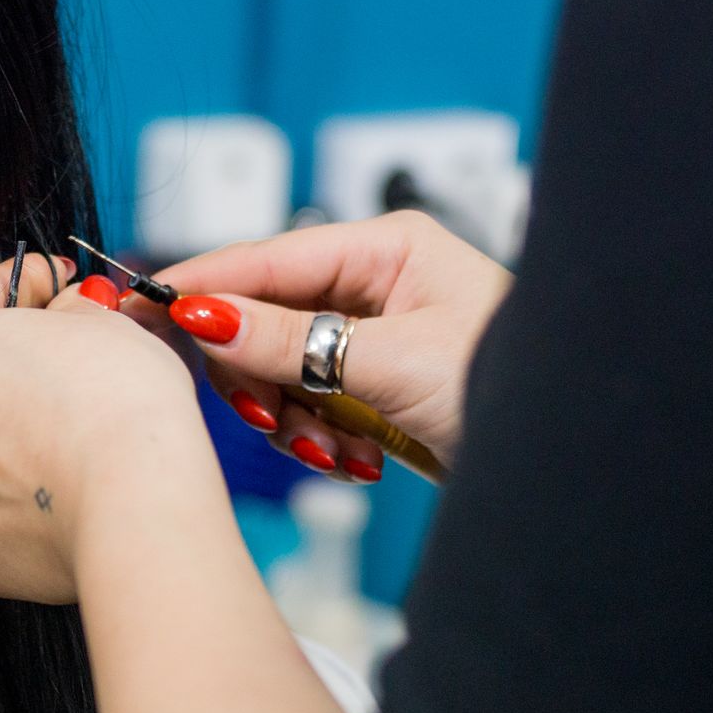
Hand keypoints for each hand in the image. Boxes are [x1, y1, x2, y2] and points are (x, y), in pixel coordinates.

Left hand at [0, 256, 215, 603]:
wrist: (135, 509)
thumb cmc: (108, 411)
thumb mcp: (93, 317)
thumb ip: (62, 307)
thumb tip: (64, 310)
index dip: (22, 284)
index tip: (52, 284)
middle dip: (2, 363)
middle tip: (62, 354)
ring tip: (60, 425)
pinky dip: (9, 490)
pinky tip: (53, 476)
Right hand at [152, 210, 511, 479]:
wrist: (574, 463)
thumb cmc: (514, 386)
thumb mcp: (389, 363)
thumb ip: (287, 340)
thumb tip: (204, 315)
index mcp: (386, 249)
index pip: (265, 258)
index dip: (201, 284)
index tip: (138, 305)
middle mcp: (373, 286)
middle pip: (262, 321)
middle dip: (263, 378)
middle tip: (271, 414)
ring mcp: (372, 339)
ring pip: (280, 372)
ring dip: (295, 420)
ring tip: (336, 451)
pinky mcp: (373, 389)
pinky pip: (309, 407)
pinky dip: (320, 440)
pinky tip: (357, 460)